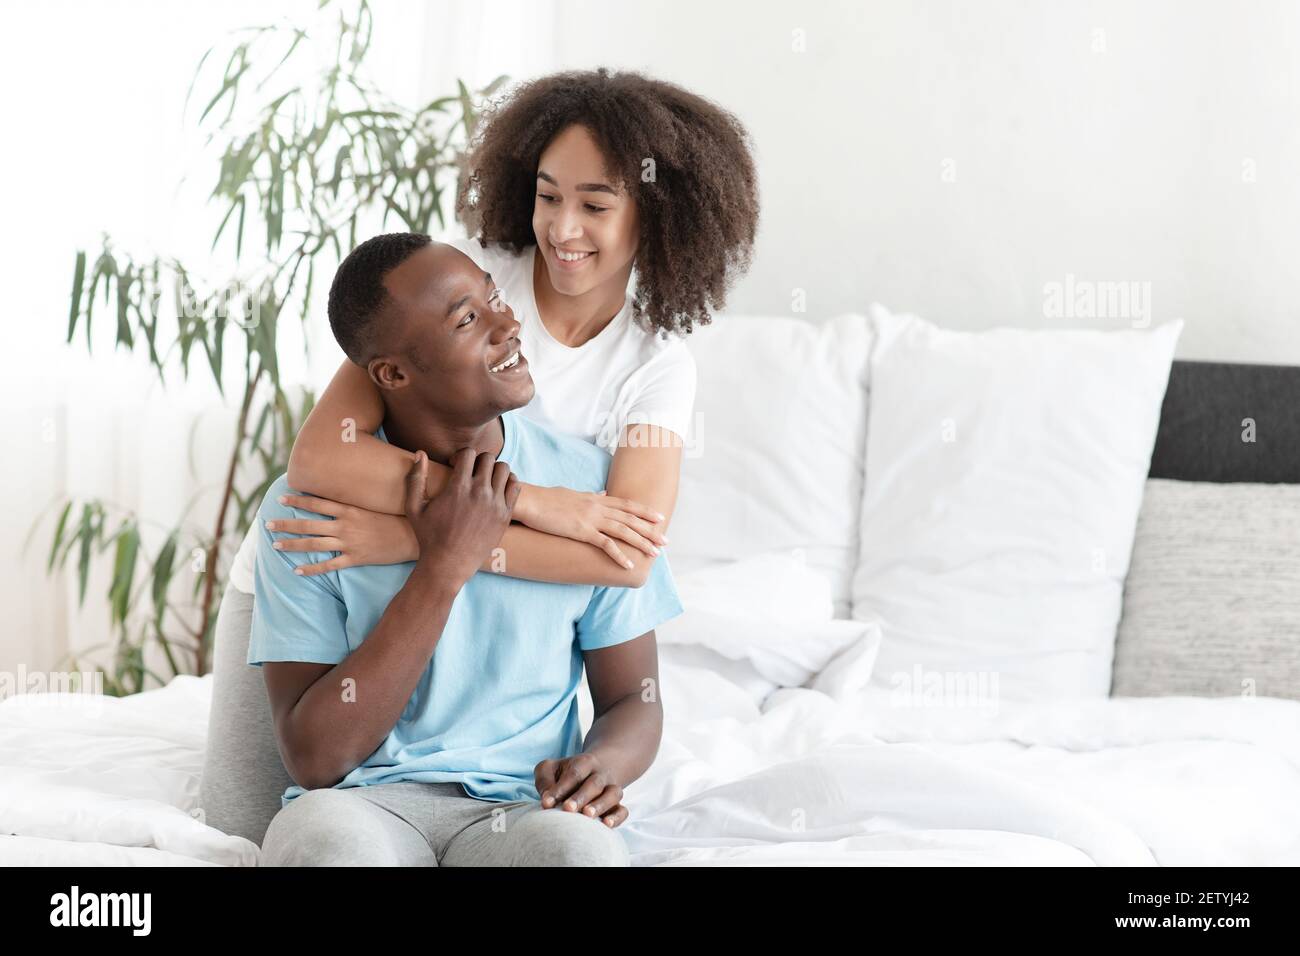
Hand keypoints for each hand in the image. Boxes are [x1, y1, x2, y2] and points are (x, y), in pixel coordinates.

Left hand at [267, 495, 417, 575]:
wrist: (412, 537)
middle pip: (309, 524)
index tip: (281, 498)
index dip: (298, 501)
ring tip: (276, 545)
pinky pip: (329, 565)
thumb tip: (342, 492)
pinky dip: (312, 569)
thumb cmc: (396, 518)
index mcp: (349, 509)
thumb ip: (357, 499)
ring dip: (292, 544)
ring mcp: (348, 543)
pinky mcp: (355, 559)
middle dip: (286, 524)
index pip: (318, 503)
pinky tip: (297, 571)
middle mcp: (345, 525)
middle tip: (267, 524)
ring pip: (314, 544)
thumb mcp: (376, 504)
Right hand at [406, 448, 519, 586]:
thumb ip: (416, 478)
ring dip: (494, 469)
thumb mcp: (414, 507)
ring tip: (484, 479)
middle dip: (478, 460)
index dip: (460, 455)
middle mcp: (480, 493)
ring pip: (504, 469)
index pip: (469, 453)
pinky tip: (496, 489)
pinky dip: (508, 482)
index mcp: (458, 488)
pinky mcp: (505, 515)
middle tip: (470, 472)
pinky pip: (515, 486)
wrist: (449, 564)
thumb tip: (420, 453)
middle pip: (488, 458)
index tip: (455, 466)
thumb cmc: (429, 537)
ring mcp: (495, 504)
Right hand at [517, 485, 666, 570]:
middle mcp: (598, 507)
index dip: (645, 512)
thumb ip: (592, 495)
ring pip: (623, 531)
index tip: (660, 518)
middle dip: (650, 531)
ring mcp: (591, 519)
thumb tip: (604, 493)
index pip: (627, 505)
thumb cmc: (549, 499)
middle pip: (630, 519)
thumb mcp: (574, 494)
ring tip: (654, 554)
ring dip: (641, 543)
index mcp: (597, 498)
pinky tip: (629, 564)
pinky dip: (619, 555)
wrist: (531, 501)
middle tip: (666, 542)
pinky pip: (605, 544)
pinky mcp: (581, 531)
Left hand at [534, 752, 628, 827]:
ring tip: (587, 816)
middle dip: (581, 797)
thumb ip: (545, 779)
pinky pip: (623, 810)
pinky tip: (606, 825)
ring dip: (600, 805)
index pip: (574, 773)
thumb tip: (546, 800)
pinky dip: (617, 817)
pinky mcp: (617, 805)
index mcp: (584, 763)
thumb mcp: (552, 768)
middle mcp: (600, 775)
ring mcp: (611, 789)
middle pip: (594, 783)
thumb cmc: (567, 774)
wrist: (599, 769)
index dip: (561, 788)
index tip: (546, 803)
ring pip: (612, 794)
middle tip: (567, 809)